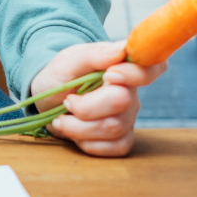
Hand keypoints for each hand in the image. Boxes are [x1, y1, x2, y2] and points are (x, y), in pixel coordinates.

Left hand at [30, 40, 165, 156]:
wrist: (47, 100)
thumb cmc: (59, 76)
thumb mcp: (67, 62)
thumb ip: (94, 55)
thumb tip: (122, 49)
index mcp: (120, 67)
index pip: (149, 67)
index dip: (135, 73)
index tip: (110, 74)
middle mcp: (130, 92)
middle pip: (121, 101)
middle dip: (85, 106)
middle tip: (67, 102)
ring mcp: (128, 117)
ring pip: (113, 128)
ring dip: (79, 127)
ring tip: (62, 120)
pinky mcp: (122, 139)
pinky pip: (114, 147)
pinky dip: (87, 143)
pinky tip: (75, 133)